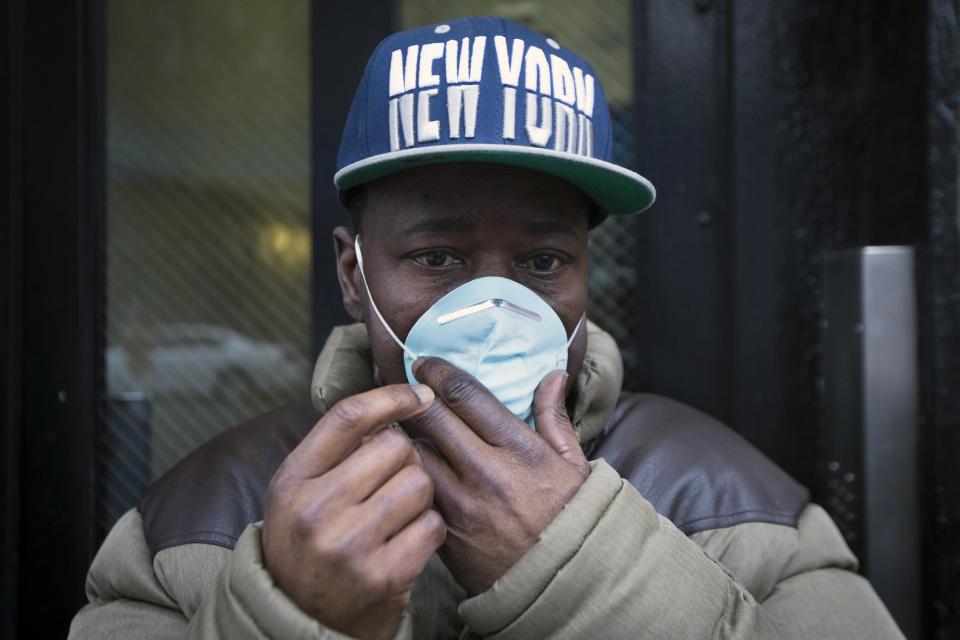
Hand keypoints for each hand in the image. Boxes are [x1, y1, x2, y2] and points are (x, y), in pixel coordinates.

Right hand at [262, 384, 445, 639]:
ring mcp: (349, 545)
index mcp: (293, 480)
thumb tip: (396, 403)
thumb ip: (336, 451)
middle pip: (394, 446)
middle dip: (406, 458)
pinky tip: (408, 540)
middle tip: (394, 481)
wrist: (300, 623)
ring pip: (419, 483)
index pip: (348, 416)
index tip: (420, 394)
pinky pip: (432, 525)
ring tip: (399, 513)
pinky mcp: (383, 576)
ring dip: (420, 495)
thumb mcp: (300, 493)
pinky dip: (429, 529)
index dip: (391, 396)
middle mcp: (315, 510)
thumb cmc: (309, 545)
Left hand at [407, 358, 589, 594]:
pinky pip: (416, 495)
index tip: (426, 363)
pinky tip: (402, 467)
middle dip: (411, 396)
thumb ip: (555, 417)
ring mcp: (463, 507)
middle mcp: (487, 474)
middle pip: (432, 418)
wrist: (567, 584)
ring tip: (396, 425)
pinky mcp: (446, 535)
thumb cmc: (572, 519)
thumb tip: (552, 374)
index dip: (439, 372)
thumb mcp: (574, 464)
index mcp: (520, 450)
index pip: (466, 396)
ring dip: (404, 437)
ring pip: (414, 455)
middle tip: (401, 384)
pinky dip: (408, 476)